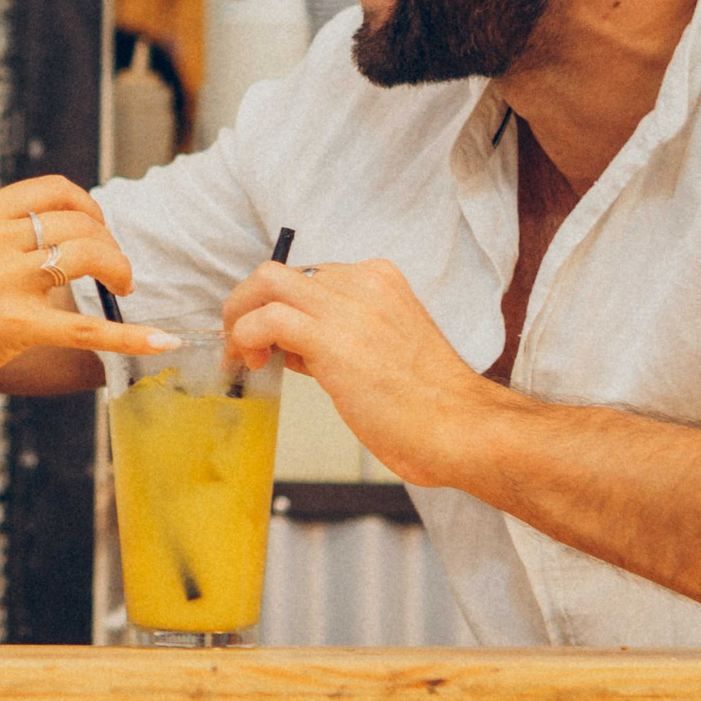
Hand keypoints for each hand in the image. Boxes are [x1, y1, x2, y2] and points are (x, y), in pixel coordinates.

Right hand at [0, 176, 177, 407]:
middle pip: (79, 223)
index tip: (98, 226)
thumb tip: (40, 237)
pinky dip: (131, 335)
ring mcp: (4, 281)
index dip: (89, 206)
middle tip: (117, 272)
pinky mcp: (13, 326)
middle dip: (110, 245)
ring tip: (125, 290)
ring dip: (120, 271)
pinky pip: (87, 327)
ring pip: (89, 257)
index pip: (53, 190)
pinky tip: (160, 341)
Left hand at [221, 258, 506, 488]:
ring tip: (239, 353)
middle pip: (279, 273)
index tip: (270, 342)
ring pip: (265, 283)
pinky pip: (266, 319)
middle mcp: (363, 281)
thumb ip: (340, 339)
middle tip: (239, 343)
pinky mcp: (332, 338)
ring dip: (239, 316)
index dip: (279, 308)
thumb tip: (291, 347)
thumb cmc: (428, 407)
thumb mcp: (384, 352)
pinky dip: (245, 337)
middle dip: (248, 305)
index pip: (307, 277)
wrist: (461, 428)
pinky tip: (251, 363)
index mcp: (380, 280)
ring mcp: (348, 306)